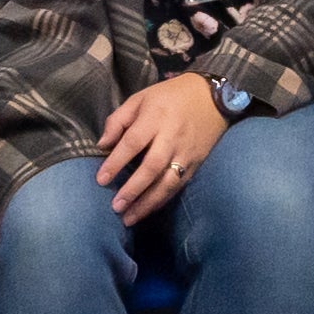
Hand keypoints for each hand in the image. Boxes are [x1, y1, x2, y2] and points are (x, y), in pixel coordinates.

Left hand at [95, 73, 223, 210]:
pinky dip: (163, 199)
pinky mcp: (197, 162)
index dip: (116, 162)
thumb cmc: (170, 96)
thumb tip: (102, 145)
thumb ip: (118, 120)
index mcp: (155, 117)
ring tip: (129, 218)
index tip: (100, 180)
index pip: (133, 142)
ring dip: (148, 202)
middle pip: (152, 167)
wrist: (213, 96)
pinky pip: (179, 185)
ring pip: (168, 182)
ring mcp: (186, 152)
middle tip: (115, 206)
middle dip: (133, 189)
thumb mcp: (140, 98)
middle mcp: (172, 136)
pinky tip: (148, 209)